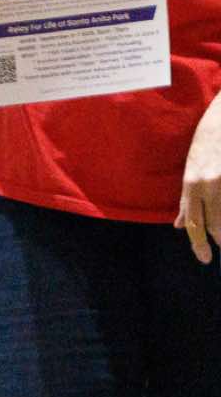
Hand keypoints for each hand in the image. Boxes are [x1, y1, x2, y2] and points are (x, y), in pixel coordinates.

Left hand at [178, 104, 220, 262]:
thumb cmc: (208, 139)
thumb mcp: (191, 167)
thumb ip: (187, 198)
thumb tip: (180, 225)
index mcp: (192, 182)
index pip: (194, 221)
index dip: (198, 242)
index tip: (205, 258)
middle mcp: (208, 183)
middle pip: (213, 223)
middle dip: (217, 241)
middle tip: (217, 253)